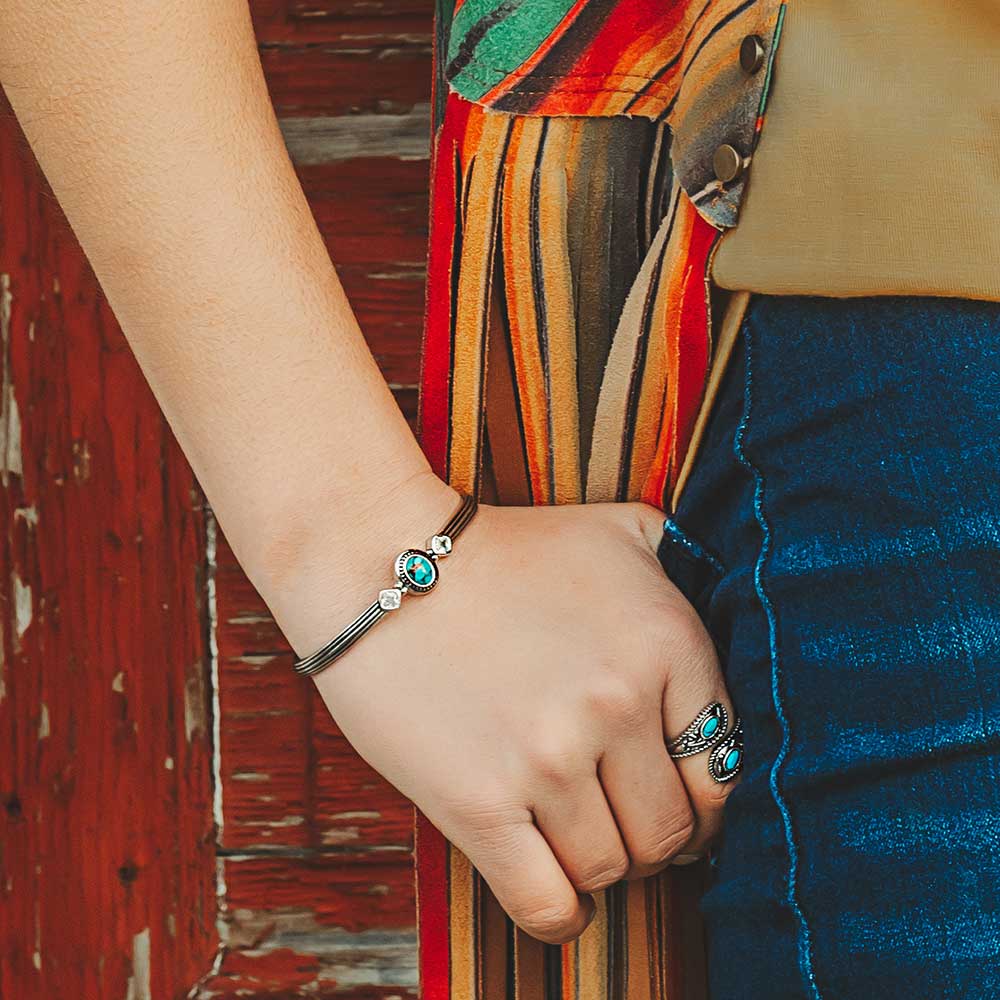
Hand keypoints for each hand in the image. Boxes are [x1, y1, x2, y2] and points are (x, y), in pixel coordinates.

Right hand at [309, 499, 736, 944]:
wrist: (381, 560)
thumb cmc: (505, 549)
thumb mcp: (615, 529)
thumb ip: (686, 558)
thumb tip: (730, 591)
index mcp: (666, 642)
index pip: (722, 767)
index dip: (704, 801)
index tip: (678, 805)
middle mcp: (619, 704)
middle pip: (670, 832)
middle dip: (653, 840)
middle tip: (620, 820)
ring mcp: (549, 758)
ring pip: (611, 869)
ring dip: (599, 865)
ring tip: (573, 834)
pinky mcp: (479, 802)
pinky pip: (547, 905)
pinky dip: (562, 915)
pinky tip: (557, 893)